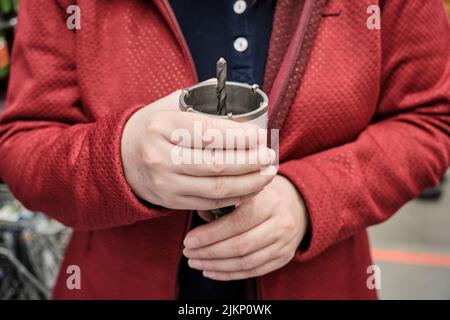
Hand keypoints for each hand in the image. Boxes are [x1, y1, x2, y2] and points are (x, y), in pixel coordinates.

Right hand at [121, 90, 276, 209]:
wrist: (122, 158)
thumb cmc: (154, 128)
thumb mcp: (169, 106)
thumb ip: (202, 101)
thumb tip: (240, 99)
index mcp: (162, 127)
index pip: (208, 133)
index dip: (239, 136)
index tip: (259, 136)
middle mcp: (161, 157)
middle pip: (216, 164)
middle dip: (250, 162)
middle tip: (270, 156)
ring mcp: (166, 183)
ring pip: (217, 188)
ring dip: (249, 183)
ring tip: (268, 173)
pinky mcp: (172, 201)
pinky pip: (210, 203)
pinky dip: (235, 197)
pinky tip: (251, 188)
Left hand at [183, 175, 307, 280]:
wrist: (297, 204)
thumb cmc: (263, 194)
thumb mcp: (247, 189)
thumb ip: (223, 200)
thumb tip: (200, 216)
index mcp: (269, 202)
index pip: (237, 222)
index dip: (210, 234)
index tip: (189, 239)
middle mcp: (280, 224)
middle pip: (240, 246)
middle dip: (209, 252)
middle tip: (188, 252)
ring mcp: (284, 244)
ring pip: (246, 262)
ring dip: (216, 266)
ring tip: (195, 262)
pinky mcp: (283, 258)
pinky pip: (253, 271)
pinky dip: (228, 274)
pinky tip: (210, 270)